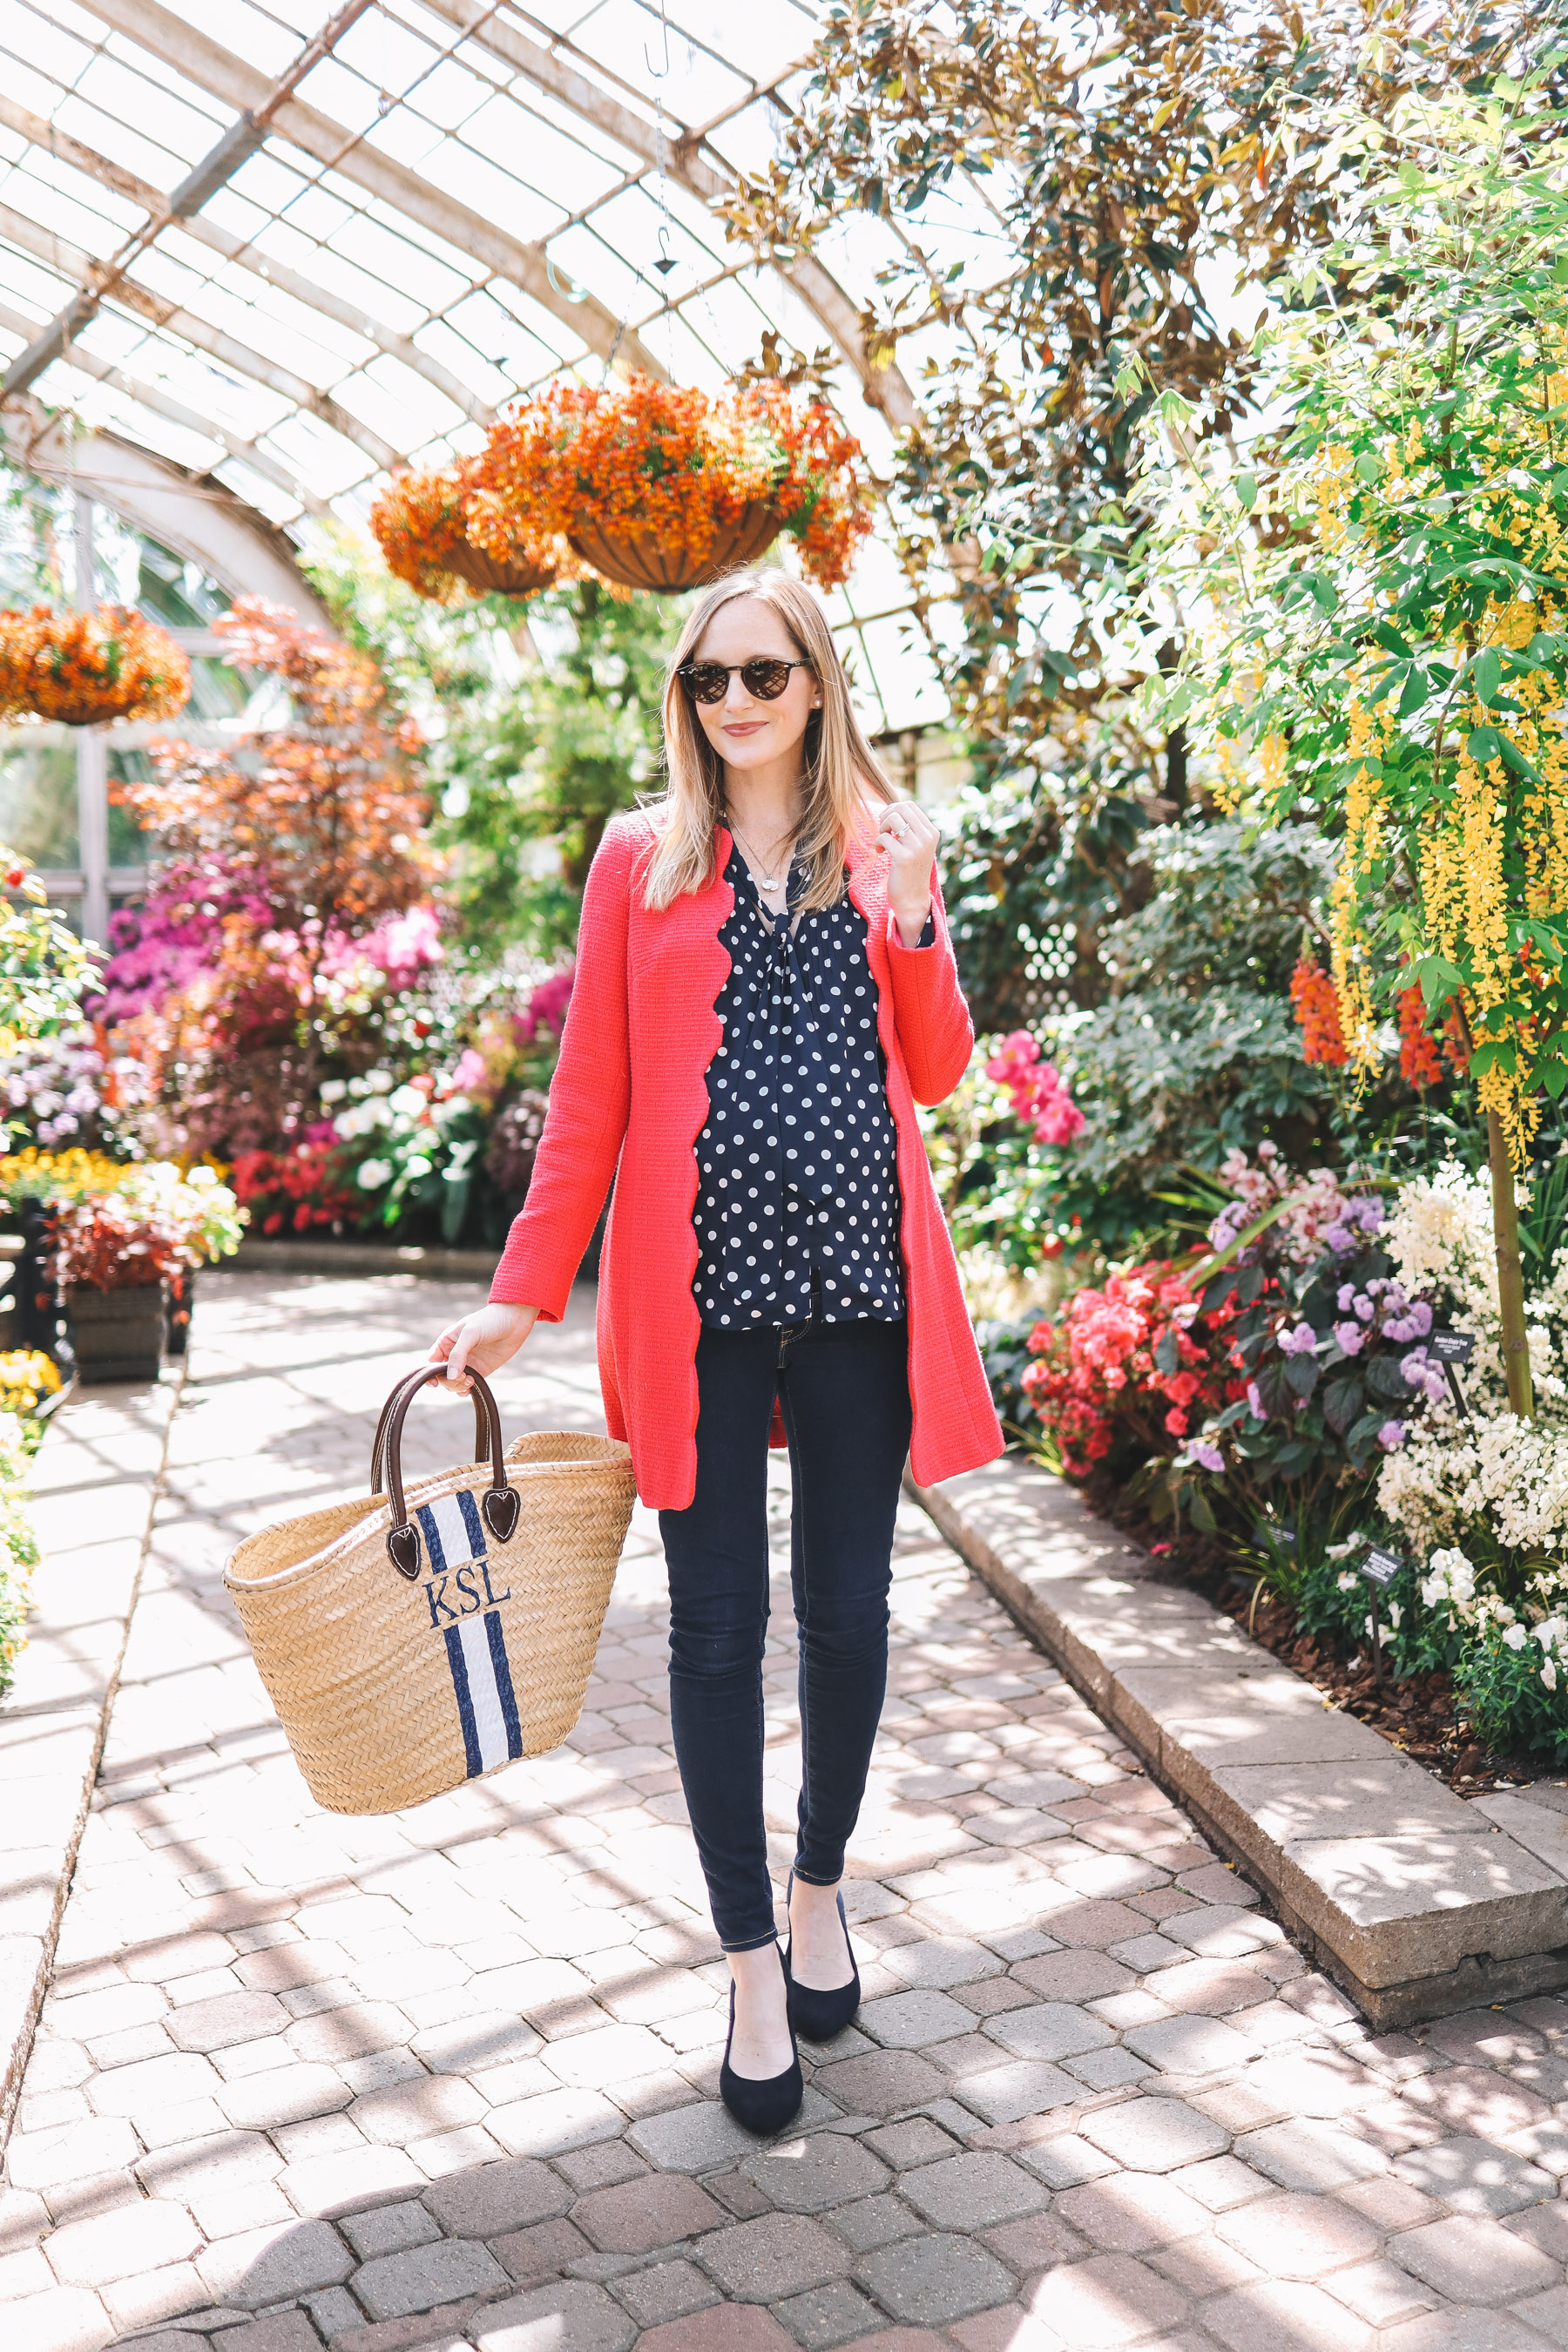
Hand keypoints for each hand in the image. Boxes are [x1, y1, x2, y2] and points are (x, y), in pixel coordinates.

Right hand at [427, 1301, 539, 1392]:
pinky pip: (467, 1385)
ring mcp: (467, 1363)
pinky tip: (472, 1387)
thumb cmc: (490, 1321)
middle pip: (441, 1375)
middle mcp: (453, 1354)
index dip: (430, 1374)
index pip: (430, 1362)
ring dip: (458, 1386)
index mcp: (446, 1342)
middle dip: (449, 1381)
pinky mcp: (480, 1370)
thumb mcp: (471, 1333)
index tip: (435, 1382)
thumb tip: (450, 1376)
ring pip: (453, 1382)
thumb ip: (458, 1354)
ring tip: (470, 1381)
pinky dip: (466, 1389)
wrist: (514, 1320)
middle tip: (464, 1377)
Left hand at [875, 799, 938, 946]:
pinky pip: (884, 837)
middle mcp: (927, 838)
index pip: (910, 806)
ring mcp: (917, 848)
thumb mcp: (916, 846)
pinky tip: (880, 853)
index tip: (888, 825)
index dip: (893, 810)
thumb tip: (892, 807)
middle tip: (883, 831)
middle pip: (900, 808)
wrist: (912, 900)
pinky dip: (877, 843)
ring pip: (893, 819)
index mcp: (932, 832)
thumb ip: (910, 828)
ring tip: (882, 841)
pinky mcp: (904, 858)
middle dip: (886, 816)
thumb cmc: (910, 871)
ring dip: (881, 828)